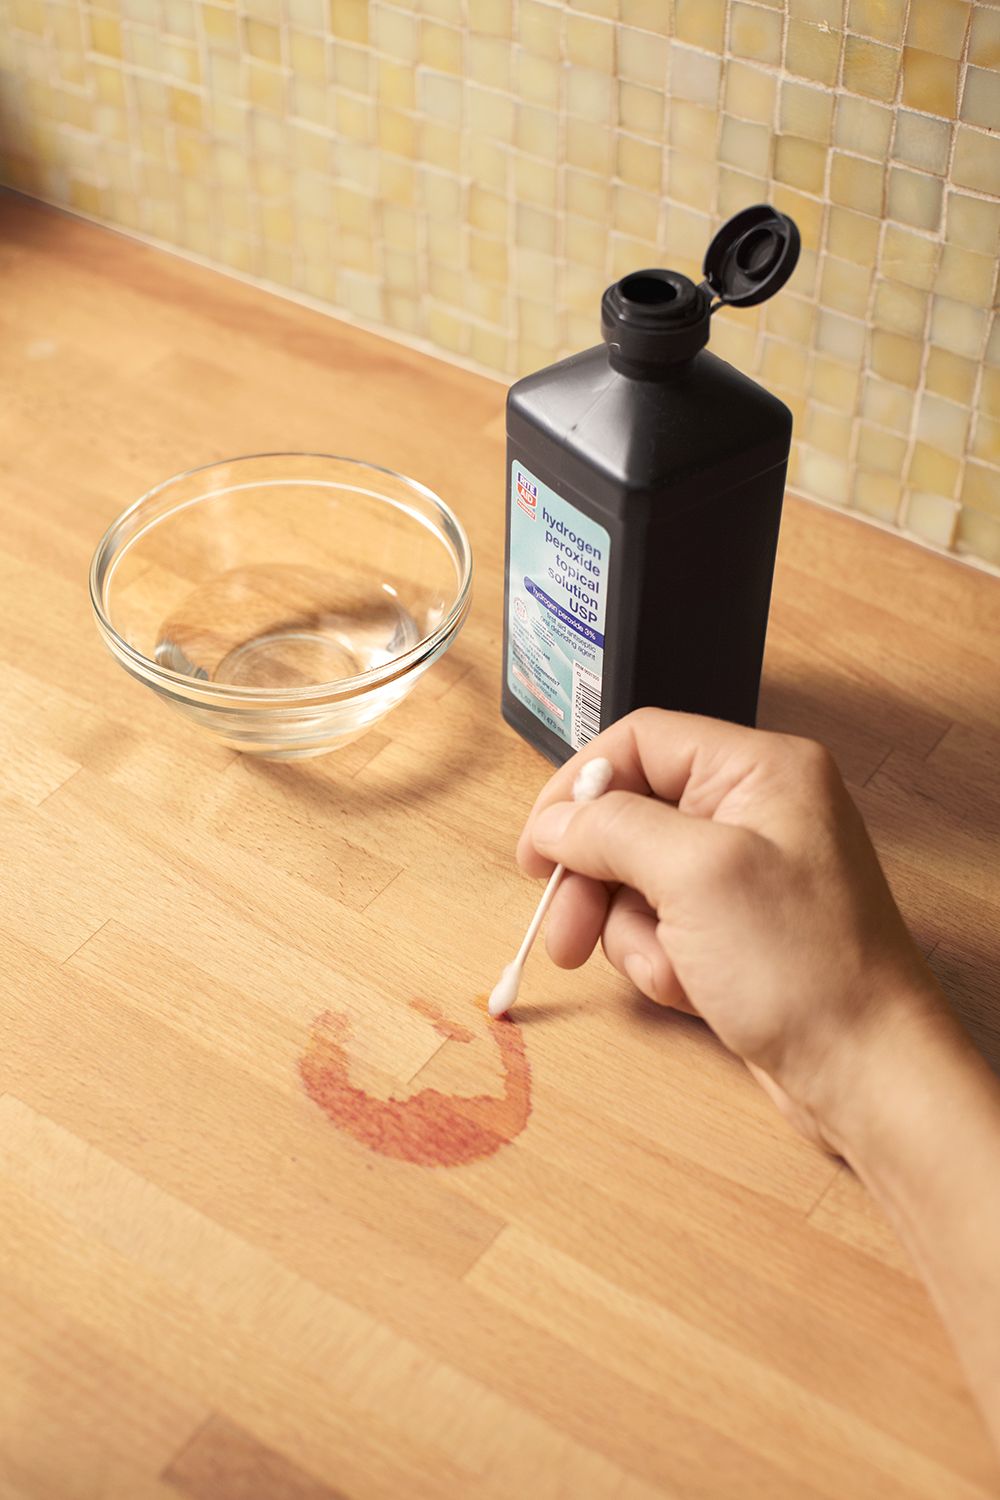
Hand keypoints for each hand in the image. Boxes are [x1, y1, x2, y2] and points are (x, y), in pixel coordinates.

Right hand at [517, 708, 948, 1148]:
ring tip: (670, 968)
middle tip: (564, 932)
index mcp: (760, 770)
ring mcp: (744, 871)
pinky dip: (659, 960)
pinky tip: (692, 989)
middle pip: (628, 815)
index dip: (578, 788)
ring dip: (633, 932)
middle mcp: (754, 809)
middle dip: (595, 879)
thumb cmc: (808, 968)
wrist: (863, 1072)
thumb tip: (555, 821)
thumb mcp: (695, 874)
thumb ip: (612, 829)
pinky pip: (660, 926)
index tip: (539, 847)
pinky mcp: (735, 927)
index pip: (640, 742)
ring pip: (635, 879)